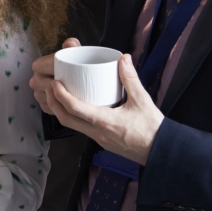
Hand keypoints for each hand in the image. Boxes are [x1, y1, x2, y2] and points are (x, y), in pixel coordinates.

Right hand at [30, 38, 79, 113]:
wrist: (76, 80)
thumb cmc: (73, 64)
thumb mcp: (75, 53)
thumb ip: (73, 46)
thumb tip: (69, 43)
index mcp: (38, 66)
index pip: (42, 67)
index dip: (56, 69)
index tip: (71, 70)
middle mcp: (34, 80)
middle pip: (46, 85)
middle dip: (61, 85)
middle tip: (77, 83)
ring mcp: (38, 94)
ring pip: (49, 98)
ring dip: (61, 97)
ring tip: (76, 93)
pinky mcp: (44, 106)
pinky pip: (52, 108)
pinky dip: (61, 106)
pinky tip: (71, 102)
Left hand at [44, 54, 163, 165]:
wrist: (161, 151)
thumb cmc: (153, 128)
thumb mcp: (142, 100)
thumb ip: (131, 79)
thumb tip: (123, 58)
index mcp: (105, 122)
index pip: (75, 109)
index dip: (61, 96)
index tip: (55, 83)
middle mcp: (97, 132)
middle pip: (66, 120)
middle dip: (54, 103)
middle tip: (50, 88)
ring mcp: (98, 138)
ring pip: (72, 126)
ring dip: (62, 111)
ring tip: (58, 95)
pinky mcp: (102, 141)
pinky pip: (81, 129)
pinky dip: (73, 117)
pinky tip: (76, 107)